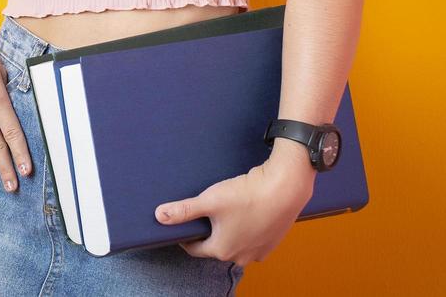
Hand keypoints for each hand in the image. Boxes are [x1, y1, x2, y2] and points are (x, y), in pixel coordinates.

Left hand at [152, 158, 314, 266]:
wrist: (286, 188)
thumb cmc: (247, 195)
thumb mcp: (209, 201)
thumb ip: (183, 210)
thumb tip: (160, 217)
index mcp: (221, 251)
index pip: (194, 248)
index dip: (184, 234)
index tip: (181, 221)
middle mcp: (241, 257)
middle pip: (215, 245)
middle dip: (207, 230)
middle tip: (205, 210)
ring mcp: (258, 251)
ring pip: (234, 241)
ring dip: (227, 229)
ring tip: (224, 208)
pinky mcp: (272, 241)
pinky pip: (251, 237)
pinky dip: (245, 227)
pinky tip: (244, 210)